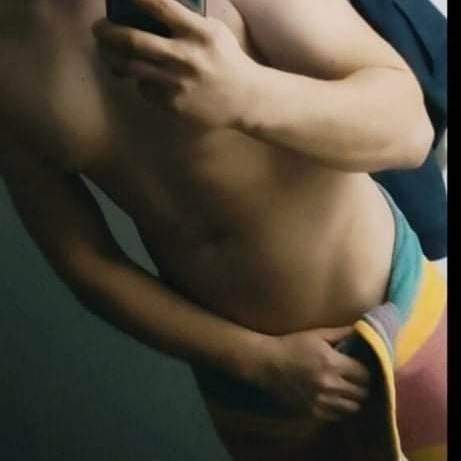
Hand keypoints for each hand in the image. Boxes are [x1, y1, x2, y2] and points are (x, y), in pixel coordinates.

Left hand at [92, 0, 258, 127]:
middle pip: (132, 40)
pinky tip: (148, 79)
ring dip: (113, 58)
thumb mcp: (214, 32)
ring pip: (131, 68)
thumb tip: (151, 10)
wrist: (245, 100)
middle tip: (99, 30)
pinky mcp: (173, 105)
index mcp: (197, 33)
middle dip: (107, 32)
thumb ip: (186, 21)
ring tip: (109, 53)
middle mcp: (185, 57)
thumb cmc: (228, 61)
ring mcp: (177, 84)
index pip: (158, 5)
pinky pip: (145, 89)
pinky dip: (142, 82)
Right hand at [256, 326, 369, 421]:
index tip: (362, 366)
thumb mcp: (317, 334)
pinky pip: (337, 415)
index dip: (366, 370)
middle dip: (363, 385)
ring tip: (349, 389)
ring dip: (354, 398)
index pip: (365, 374)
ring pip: (353, 407)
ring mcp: (321, 400)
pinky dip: (341, 408)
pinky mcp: (312, 411)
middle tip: (358, 378)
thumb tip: (363, 330)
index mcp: (332, 363)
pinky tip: (336, 398)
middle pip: (362, 393)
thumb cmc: (293, 344)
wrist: (268, 362)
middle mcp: (329, 384)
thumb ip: (342, 333)